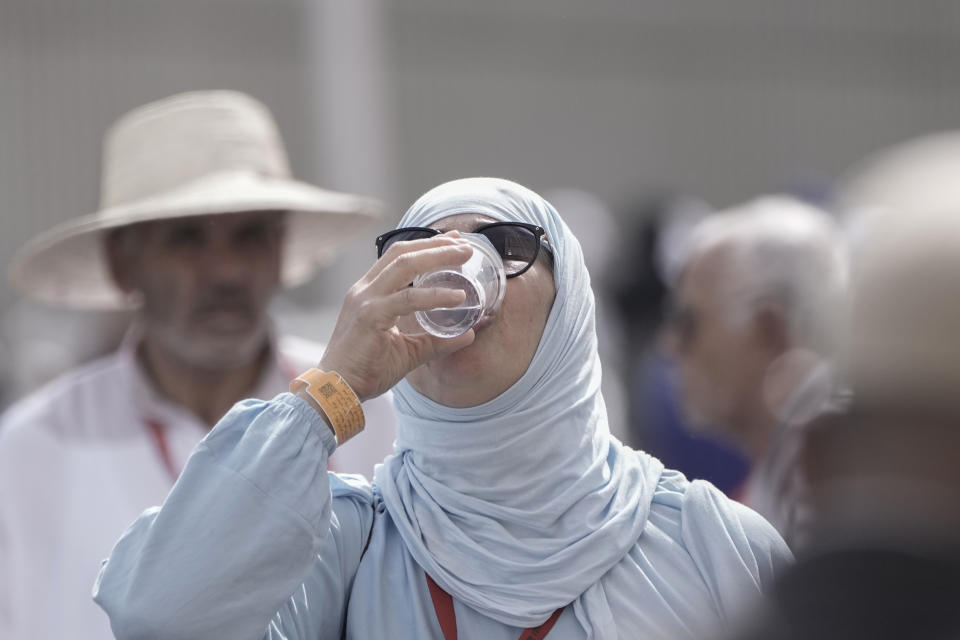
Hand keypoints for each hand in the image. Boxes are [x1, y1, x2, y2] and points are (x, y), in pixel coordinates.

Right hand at [319, 232, 475, 401]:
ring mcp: (366, 301)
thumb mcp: (408, 351)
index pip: (398, 257)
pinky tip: (457, 297)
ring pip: (404, 266)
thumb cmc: (366, 370)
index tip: (453, 240)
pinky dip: (435, 295)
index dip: (426, 245)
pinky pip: (407, 299)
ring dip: (437, 257)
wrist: (336, 390)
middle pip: (403, 253)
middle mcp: (365, 290)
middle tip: (465, 244)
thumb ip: (435, 341)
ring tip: (465, 256)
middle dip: (436, 244)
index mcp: (370, 293)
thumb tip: (468, 335)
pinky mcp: (370, 317)